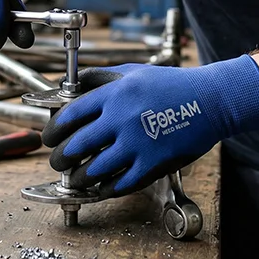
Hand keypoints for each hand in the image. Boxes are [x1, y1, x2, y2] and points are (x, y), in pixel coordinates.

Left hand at [41, 57, 258, 196]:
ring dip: (78, 177)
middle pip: (77, 145)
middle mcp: (121, 118)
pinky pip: (121, 183)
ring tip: (74, 177)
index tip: (49, 137)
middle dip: (60, 157)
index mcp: (114, 94)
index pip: (70, 114)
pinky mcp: (152, 164)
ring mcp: (136, 143)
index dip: (53, 129)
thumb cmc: (171, 84)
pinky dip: (106, 188)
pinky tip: (101, 186)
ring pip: (94, 169)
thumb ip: (101, 77)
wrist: (209, 101)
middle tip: (57, 161)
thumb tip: (72, 84)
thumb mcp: (132, 71)